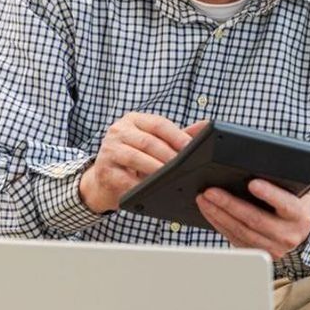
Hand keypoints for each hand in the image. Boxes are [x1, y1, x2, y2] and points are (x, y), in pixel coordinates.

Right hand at [79, 114, 206, 213]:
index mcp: (134, 120)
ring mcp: (108, 149)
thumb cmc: (134, 158)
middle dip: (169, 155)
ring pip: (136, 158)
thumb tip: (205, 126)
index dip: (176, 135)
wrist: (104, 180)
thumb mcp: (155, 142)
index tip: (191, 148)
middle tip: (185, 167)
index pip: (158, 123)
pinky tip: (152, 189)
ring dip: (156, 169)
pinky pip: (125, 178)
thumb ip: (178, 135)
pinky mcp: (103, 170)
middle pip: (148, 141)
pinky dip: (140, 184)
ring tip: (171, 177)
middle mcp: (118, 131)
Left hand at [196, 180, 309, 259]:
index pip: (285, 204)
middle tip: (211, 191)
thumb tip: (265, 162)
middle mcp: (288, 235)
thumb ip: (288, 178)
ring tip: (204, 199)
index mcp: (300, 215)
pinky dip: (219, 224)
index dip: (269, 194)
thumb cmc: (297, 202)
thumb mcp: (301, 188)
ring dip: (219, 214)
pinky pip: (234, 238)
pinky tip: (210, 211)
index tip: (252, 183)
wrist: (300, 230)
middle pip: (255, 220)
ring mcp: (272, 247)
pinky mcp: (257, 252)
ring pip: (241, 231)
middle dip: (230, 204)